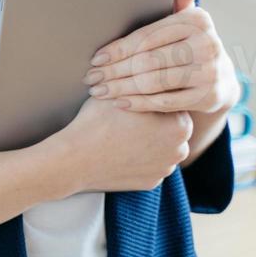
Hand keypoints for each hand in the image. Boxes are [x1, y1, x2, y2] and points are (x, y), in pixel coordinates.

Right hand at [52, 96, 192, 192]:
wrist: (75, 159)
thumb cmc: (98, 121)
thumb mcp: (122, 92)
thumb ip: (143, 83)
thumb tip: (153, 73)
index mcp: (180, 125)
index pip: (172, 103)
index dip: (152, 96)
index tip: (136, 96)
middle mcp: (179, 150)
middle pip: (170, 127)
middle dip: (154, 120)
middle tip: (128, 114)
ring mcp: (164, 170)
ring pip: (160, 147)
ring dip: (148, 139)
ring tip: (122, 132)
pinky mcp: (151, 183)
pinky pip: (148, 164)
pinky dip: (138, 157)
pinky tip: (120, 149)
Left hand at [84, 0, 240, 114]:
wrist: (220, 78)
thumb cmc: (188, 42)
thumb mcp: (185, 16)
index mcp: (197, 20)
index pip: (146, 36)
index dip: (117, 49)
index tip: (95, 58)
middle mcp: (208, 45)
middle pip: (147, 61)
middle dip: (113, 71)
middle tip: (91, 78)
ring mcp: (209, 73)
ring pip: (153, 82)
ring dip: (121, 88)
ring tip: (99, 91)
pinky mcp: (208, 97)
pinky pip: (164, 101)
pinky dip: (139, 103)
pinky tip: (120, 102)